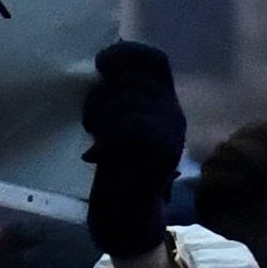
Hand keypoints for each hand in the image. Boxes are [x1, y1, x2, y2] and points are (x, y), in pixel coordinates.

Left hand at [82, 42, 186, 261]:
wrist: (127, 213)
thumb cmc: (118, 166)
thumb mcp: (118, 123)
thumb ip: (121, 94)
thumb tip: (108, 53)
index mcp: (166, 105)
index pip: (156, 61)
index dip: (129, 54)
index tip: (102, 61)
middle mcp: (174, 115)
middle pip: (133, 80)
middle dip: (106, 95)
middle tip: (93, 119)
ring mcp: (170, 133)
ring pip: (127, 103)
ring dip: (101, 116)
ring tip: (96, 138)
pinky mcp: (159, 151)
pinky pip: (125, 128)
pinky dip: (104, 140)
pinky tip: (95, 154)